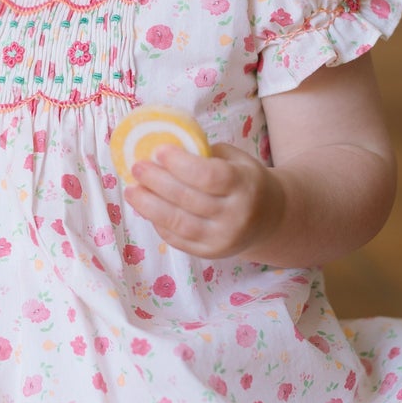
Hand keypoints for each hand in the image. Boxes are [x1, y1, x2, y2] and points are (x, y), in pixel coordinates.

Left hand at [125, 143, 286, 260]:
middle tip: (137, 167)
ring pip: (179, 223)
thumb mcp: (236, 159)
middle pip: (188, 199)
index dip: (180, 163)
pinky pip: (178, 239)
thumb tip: (161, 148)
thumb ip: (205, 154)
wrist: (270, 218)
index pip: (208, 176)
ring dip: (149, 206)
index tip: (158, 150)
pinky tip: (145, 207)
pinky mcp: (211, 254)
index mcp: (245, 185)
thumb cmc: (244, 180)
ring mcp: (223, 239)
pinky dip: (157, 223)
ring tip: (131, 190)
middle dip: (157, 182)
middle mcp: (236, 215)